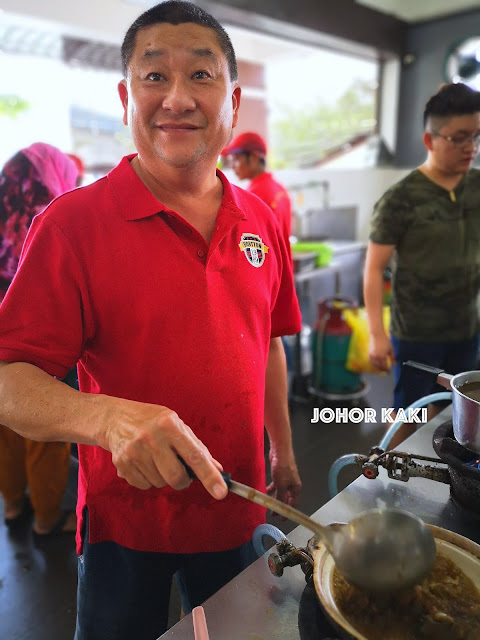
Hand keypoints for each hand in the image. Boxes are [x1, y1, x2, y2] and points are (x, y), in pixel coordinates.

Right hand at [99, 397, 227, 499]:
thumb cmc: (152, 421)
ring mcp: (134, 452)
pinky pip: (144, 486)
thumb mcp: (176, 425)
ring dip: (163, 477)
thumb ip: (197, 447)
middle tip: (180, 470)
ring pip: (160, 484)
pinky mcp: (122, 464)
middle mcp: (151, 438)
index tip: (221, 492)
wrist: (115, 418)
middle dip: (183, 480)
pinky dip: (148, 479)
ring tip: (155, 458)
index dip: (209, 476)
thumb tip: (218, 470)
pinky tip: (143, 462)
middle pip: (176, 478)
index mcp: (169, 425)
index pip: (194, 456)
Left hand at [266, 451, 301, 515]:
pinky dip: (272, 489)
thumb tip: (278, 508)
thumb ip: (280, 497)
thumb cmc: (283, 468)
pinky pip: (276, 485)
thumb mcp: (281, 485)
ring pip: (281, 492)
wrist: (280, 452)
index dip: (288, 512)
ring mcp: (286, 479)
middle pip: (287, 498)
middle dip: (280, 506)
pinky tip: (266, 492)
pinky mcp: (280, 474)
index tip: (282, 518)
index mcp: (296, 488)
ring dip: (274, 498)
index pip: (293, 504)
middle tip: (273, 513)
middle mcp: (292, 484)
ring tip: (268, 504)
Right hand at [369, 333, 394, 371]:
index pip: (384, 366)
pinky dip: (374, 364)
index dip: (387, 370)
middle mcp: (376, 357)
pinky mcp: (369, 354)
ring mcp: (372, 356)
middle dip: (382, 369)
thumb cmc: (385, 341)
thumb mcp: (391, 349)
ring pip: (375, 365)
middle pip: (379, 366)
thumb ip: (392, 358)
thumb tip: (394, 365)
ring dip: (378, 367)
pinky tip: (377, 363)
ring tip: (382, 368)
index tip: (389, 372)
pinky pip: (372, 361)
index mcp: (382, 356)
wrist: (377, 335)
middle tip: (386, 371)